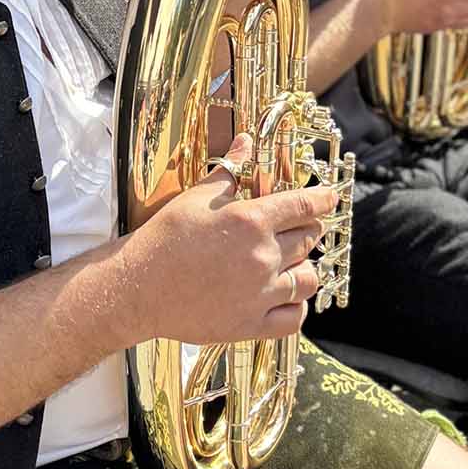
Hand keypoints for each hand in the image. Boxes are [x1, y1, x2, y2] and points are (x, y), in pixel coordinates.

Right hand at [118, 134, 338, 343]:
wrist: (138, 288)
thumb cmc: (164, 239)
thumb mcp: (196, 197)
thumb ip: (229, 171)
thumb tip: (245, 143)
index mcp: (251, 220)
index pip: (304, 206)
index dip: (323, 200)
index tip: (329, 198)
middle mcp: (263, 256)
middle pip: (308, 238)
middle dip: (309, 229)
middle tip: (299, 228)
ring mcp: (260, 293)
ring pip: (308, 279)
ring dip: (306, 268)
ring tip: (293, 264)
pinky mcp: (251, 324)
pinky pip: (294, 318)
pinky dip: (296, 307)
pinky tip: (287, 298)